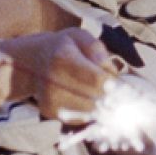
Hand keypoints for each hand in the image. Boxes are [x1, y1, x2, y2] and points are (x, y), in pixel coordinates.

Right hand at [0, 28, 115, 118]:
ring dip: (102, 106)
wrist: (31, 61)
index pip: (97, 80)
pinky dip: (90, 111)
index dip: (115, 85)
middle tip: (118, 92)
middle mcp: (53, 81)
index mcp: (63, 58)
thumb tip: (111, 72)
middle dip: (111, 97)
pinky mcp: (49, 112)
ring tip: (104, 94)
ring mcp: (49, 99)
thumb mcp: (80, 36)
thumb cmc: (64, 46)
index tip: (124, 85)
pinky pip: (80, 118)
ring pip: (89, 112)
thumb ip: (98, 50)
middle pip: (95, 99)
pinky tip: (89, 99)